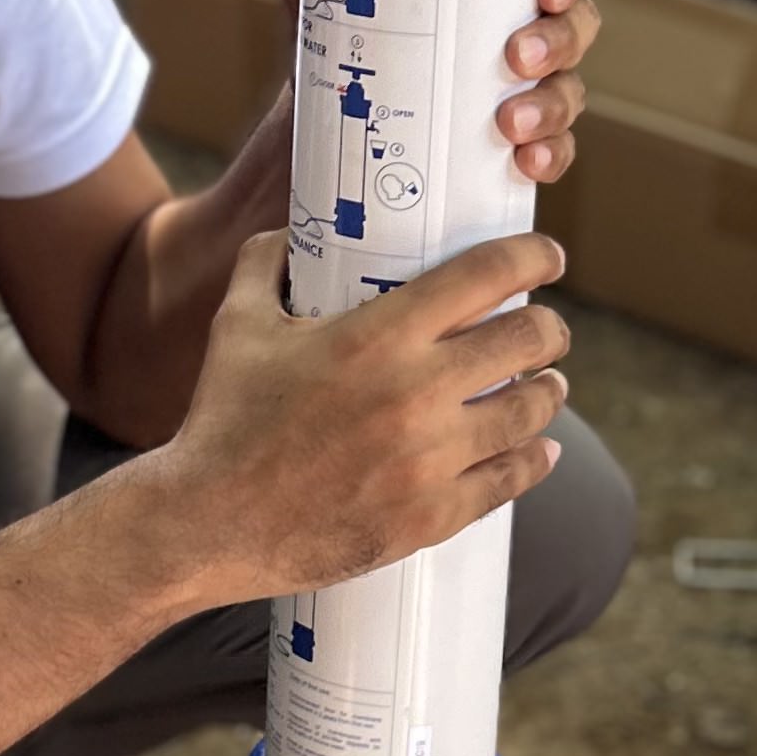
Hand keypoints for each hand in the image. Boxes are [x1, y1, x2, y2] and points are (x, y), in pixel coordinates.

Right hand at [143, 227, 570, 604]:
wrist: (206, 523)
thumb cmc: (221, 417)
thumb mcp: (237, 324)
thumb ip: (267, 264)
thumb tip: (290, 233)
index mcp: (378, 336)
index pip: (486, 275)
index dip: (533, 257)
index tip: (547, 257)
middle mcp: (416, 393)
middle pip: (528, 341)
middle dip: (550, 328)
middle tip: (547, 328)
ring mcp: (429, 460)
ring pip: (530, 413)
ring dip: (548, 392)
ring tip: (547, 386)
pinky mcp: (429, 517)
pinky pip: (507, 482)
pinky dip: (531, 461)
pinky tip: (539, 451)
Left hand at [257, 0, 599, 186]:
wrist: (316, 142)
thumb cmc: (337, 48)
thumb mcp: (316, 0)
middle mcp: (521, 36)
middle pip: (575, 28)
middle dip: (559, 41)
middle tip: (515, 56)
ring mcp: (522, 96)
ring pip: (568, 94)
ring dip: (551, 107)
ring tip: (507, 124)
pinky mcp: (508, 152)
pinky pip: (551, 153)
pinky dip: (549, 158)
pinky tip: (525, 163)